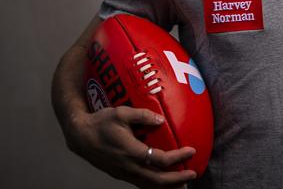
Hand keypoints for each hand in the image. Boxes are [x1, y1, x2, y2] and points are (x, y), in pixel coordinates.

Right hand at [67, 106, 196, 187]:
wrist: (79, 136)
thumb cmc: (101, 122)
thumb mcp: (121, 113)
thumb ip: (142, 115)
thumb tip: (160, 120)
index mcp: (131, 152)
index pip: (160, 159)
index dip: (178, 157)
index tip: (191, 150)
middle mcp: (128, 166)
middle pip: (157, 179)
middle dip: (177, 179)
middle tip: (193, 174)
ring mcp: (123, 173)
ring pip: (148, 185)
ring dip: (166, 187)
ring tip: (182, 186)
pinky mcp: (119, 174)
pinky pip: (140, 184)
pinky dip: (154, 186)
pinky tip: (162, 185)